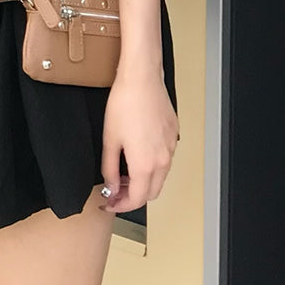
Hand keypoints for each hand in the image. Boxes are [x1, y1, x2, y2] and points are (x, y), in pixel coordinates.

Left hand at [99, 67, 178, 214]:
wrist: (142, 79)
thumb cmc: (125, 104)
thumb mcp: (110, 140)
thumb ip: (110, 170)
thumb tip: (111, 187)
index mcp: (145, 164)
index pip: (137, 199)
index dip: (121, 206)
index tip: (110, 203)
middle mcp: (163, 160)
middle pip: (152, 193)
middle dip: (133, 196)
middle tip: (115, 191)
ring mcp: (171, 147)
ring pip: (160, 177)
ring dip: (143, 181)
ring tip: (124, 172)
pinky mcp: (174, 135)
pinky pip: (165, 159)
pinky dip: (152, 165)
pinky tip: (137, 154)